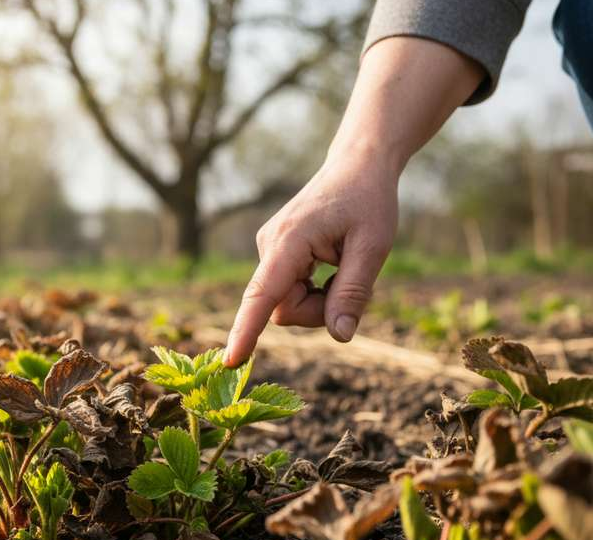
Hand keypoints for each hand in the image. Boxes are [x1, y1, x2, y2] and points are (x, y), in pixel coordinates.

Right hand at [224, 147, 399, 366]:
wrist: (357, 166)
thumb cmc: (368, 201)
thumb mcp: (373, 247)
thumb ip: (353, 293)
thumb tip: (339, 336)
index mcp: (289, 241)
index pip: (262, 295)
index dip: (246, 330)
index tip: (231, 360)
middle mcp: (269, 245)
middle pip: (283, 308)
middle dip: (319, 310)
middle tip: (354, 280)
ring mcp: (269, 249)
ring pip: (287, 303)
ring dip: (320, 299)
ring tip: (345, 266)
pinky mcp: (275, 254)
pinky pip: (289, 291)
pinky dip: (315, 290)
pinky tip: (333, 264)